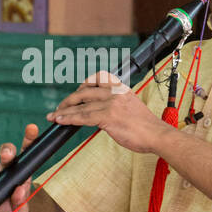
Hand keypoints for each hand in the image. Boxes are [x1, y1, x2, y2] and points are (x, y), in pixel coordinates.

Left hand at [46, 73, 166, 153]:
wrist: (157, 135)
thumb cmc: (145, 126)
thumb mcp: (131, 107)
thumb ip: (116, 104)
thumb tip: (99, 111)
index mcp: (121, 88)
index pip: (99, 77)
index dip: (84, 83)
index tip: (77, 92)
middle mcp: (115, 93)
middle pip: (85, 91)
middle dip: (69, 100)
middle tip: (59, 108)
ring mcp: (112, 104)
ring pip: (81, 105)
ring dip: (64, 111)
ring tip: (54, 116)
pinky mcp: (109, 117)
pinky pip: (84, 117)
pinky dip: (70, 118)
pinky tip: (61, 120)